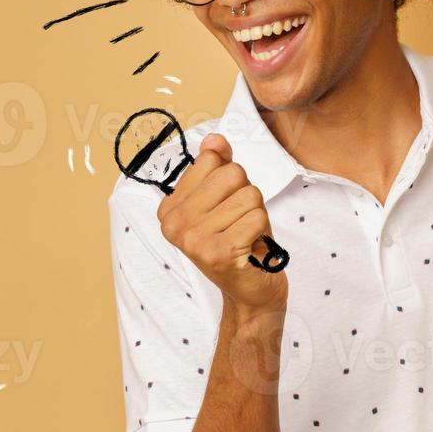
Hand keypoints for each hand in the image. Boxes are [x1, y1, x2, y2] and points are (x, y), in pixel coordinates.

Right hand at [156, 133, 288, 313]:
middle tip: (239, 224)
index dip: (231, 181)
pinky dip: (262, 231)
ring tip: (245, 236)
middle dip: (247, 196)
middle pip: (233, 174)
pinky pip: (257, 217)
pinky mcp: (219, 253)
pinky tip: (250, 248)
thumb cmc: (239, 242)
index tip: (225, 209)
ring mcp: (194, 239)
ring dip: (256, 215)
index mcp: (169, 207)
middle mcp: (175, 223)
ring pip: (249, 195)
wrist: (250, 292)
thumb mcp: (225, 200)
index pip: (212, 161)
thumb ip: (218, 166)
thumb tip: (215, 140)